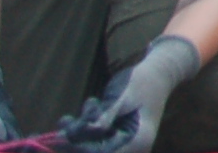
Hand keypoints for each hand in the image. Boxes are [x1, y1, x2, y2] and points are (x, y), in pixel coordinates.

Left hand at [56, 33, 197, 152]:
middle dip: (75, 140)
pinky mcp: (117, 139)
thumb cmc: (142, 81)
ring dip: (78, 133)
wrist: (159, 72)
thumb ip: (103, 117)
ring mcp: (125, 145)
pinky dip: (85, 129)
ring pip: (92, 148)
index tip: (58, 138)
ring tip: (70, 117)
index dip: (77, 148)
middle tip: (62, 122)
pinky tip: (89, 110)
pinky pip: (96, 141)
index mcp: (136, 141)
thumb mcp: (121, 96)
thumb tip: (79, 134)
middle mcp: (131, 148)